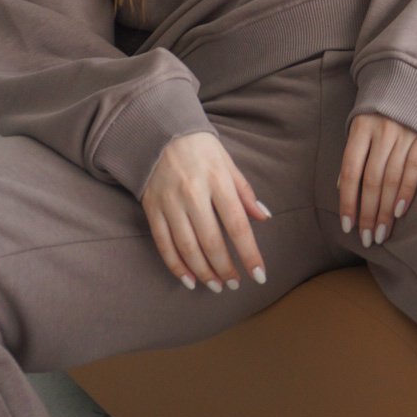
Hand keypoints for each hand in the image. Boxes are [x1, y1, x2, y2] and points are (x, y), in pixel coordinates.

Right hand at [141, 131, 271, 291]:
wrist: (159, 131)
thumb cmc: (200, 148)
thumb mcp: (227, 162)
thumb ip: (244, 191)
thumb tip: (265, 217)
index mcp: (217, 179)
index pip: (237, 224)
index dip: (249, 253)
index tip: (259, 275)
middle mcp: (193, 193)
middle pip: (212, 241)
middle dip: (225, 268)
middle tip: (234, 284)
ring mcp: (170, 202)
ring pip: (187, 247)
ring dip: (203, 272)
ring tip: (216, 286)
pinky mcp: (152, 209)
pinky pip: (164, 244)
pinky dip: (176, 266)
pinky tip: (188, 280)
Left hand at [339, 114, 416, 247]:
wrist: (414, 80)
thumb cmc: (380, 110)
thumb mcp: (360, 125)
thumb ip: (353, 153)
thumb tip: (343, 189)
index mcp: (361, 128)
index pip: (351, 172)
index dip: (348, 201)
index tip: (347, 226)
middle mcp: (383, 131)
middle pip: (372, 180)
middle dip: (369, 214)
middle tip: (367, 239)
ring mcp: (405, 133)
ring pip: (392, 179)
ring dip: (386, 211)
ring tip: (382, 234)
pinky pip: (415, 168)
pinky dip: (407, 192)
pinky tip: (401, 212)